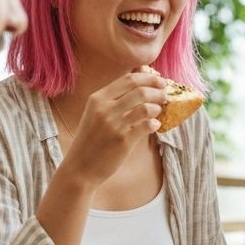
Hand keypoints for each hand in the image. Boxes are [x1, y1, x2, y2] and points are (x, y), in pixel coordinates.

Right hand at [59, 71, 168, 186]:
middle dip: (157, 91)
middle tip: (165, 95)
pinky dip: (155, 123)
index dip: (148, 78)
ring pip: (146, 107)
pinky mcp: (123, 140)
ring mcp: (114, 124)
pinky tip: (154, 125)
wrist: (80, 167)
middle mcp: (105, 109)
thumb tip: (142, 82)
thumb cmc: (91, 139)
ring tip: (158, 111)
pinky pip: (147, 125)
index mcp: (97, 99)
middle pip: (140, 90)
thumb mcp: (95, 114)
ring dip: (157, 108)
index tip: (160, 81)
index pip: (128, 79)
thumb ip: (114, 99)